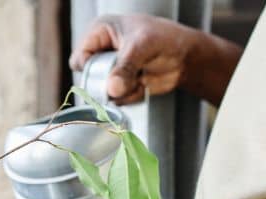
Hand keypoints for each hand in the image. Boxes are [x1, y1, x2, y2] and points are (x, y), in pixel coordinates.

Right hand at [69, 14, 241, 105]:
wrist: (185, 57)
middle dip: (109, 82)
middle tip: (128, 76)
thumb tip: (111, 89)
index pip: (80, 58)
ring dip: (123, 90)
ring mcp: (112, 71)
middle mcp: (102, 52)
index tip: (106, 74)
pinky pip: (117, 100)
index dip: (90, 69)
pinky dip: (131, 96)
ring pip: (104, 92)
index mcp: (100, 32)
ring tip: (140, 76)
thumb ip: (125, 67)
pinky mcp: (122, 86)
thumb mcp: (142, 46)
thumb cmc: (164, 38)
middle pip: (90, 79)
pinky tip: (143, 83)